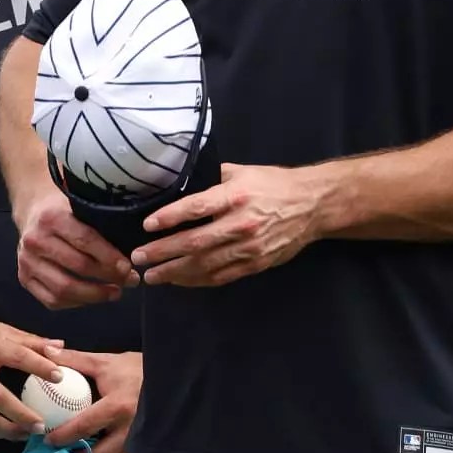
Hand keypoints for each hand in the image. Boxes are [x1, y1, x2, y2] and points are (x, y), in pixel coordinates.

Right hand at [0, 316, 62, 441]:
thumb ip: (28, 340)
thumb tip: (60, 346)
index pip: (18, 356)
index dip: (39, 366)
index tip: (59, 376)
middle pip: (0, 398)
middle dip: (23, 416)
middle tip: (41, 426)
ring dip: (7, 431)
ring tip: (24, 434)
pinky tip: (0, 435)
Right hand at [13, 183, 136, 309]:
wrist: (32, 213)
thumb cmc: (65, 211)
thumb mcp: (80, 207)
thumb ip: (101, 225)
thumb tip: (133, 253)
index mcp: (51, 218)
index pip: (85, 241)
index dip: (109, 257)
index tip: (128, 267)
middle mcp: (35, 240)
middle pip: (77, 267)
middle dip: (108, 277)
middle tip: (129, 281)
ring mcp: (26, 261)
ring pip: (64, 289)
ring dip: (94, 295)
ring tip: (115, 293)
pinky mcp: (24, 278)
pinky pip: (52, 300)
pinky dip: (76, 303)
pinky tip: (91, 298)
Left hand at [43, 349, 141, 452]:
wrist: (172, 377)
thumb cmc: (135, 370)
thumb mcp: (104, 363)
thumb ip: (74, 359)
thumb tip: (46, 350)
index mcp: (117, 406)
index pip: (84, 426)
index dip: (63, 436)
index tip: (48, 439)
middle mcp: (131, 428)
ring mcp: (143, 442)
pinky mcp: (150, 450)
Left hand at [132, 163, 326, 286]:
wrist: (313, 205)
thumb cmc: (273, 184)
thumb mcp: (242, 171)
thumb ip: (211, 178)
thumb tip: (179, 180)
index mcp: (235, 196)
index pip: (197, 207)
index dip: (170, 217)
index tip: (147, 225)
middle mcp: (240, 223)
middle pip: (196, 241)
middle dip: (164, 252)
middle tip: (139, 258)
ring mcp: (249, 247)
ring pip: (206, 264)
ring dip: (175, 272)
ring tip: (152, 276)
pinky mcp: (256, 264)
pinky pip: (221, 276)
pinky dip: (198, 280)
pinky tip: (179, 281)